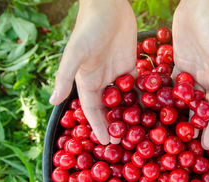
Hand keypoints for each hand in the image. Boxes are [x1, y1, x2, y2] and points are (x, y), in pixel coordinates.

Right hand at [49, 0, 136, 144]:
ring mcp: (117, 73)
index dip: (98, 125)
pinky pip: (139, 84)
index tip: (107, 141)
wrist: (108, 5)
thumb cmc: (88, 28)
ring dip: (132, 113)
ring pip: (125, 99)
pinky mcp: (132, 64)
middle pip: (110, 107)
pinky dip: (145, 95)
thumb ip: (65, 77)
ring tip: (143, 130)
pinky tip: (155, 108)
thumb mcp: (75, 54)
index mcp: (87, 81)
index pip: (92, 109)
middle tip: (127, 142)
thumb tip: (53, 101)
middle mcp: (102, 81)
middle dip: (117, 124)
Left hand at [172, 0, 208, 149]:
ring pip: (186, 100)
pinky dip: (166, 96)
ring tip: (167, 132)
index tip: (207, 147)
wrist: (201, 4)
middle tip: (183, 145)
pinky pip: (172, 85)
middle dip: (194, 127)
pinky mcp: (178, 65)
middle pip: (201, 109)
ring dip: (179, 115)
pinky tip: (155, 109)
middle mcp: (208, 81)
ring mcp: (193, 74)